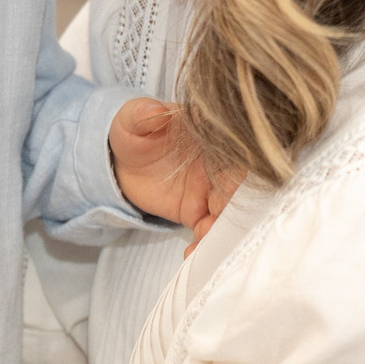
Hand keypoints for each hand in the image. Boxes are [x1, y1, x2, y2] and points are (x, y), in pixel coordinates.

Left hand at [108, 98, 239, 235]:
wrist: (121, 162)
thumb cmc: (132, 132)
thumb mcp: (131, 119)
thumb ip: (141, 114)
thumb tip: (152, 111)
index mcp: (212, 133)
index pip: (238, 145)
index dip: (242, 161)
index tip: (238, 178)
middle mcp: (221, 163)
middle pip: (243, 183)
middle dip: (242, 202)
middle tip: (227, 215)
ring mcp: (213, 189)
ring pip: (231, 210)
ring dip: (226, 228)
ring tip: (208, 239)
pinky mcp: (200, 212)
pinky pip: (210, 230)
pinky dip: (205, 244)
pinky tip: (192, 253)